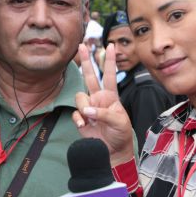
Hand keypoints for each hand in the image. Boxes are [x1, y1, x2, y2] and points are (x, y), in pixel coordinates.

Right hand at [72, 43, 133, 164]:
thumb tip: (87, 110)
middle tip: (82, 46)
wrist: (113, 150)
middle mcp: (98, 98)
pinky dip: (78, 119)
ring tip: (91, 118)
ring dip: (84, 107)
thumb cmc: (120, 133)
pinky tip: (84, 126)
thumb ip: (104, 113)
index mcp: (111, 96)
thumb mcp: (119, 122)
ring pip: (79, 96)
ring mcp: (89, 107)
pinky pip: (75, 113)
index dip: (109, 61)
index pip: (110, 75)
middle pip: (90, 76)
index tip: (110, 46)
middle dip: (86, 61)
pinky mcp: (81, 118)